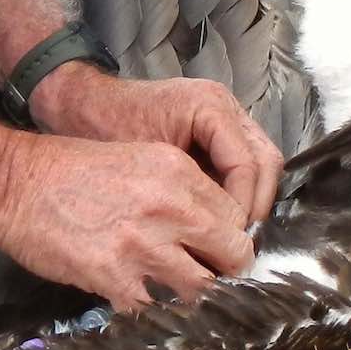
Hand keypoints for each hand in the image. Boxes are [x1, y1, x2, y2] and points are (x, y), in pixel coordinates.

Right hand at [0, 127, 259, 312]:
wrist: (15, 183)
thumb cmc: (70, 170)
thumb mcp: (138, 160)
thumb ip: (177, 190)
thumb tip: (207, 228)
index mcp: (178, 171)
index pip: (237, 216)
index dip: (231, 238)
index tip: (220, 252)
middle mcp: (171, 206)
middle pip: (233, 254)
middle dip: (228, 273)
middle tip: (215, 281)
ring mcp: (144, 245)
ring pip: (203, 289)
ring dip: (197, 300)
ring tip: (185, 301)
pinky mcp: (115, 277)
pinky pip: (154, 310)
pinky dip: (154, 315)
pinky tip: (146, 309)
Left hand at [31, 63, 282, 225]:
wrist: (83, 105)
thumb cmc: (105, 130)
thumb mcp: (144, 168)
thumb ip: (182, 196)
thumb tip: (211, 242)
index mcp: (209, 107)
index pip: (248, 164)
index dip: (244, 207)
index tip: (230, 242)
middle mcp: (225, 107)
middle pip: (266, 162)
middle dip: (256, 205)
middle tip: (238, 244)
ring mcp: (225, 117)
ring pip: (261, 164)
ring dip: (251, 202)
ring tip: (230, 238)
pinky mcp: (218, 132)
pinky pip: (242, 164)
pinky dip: (237, 194)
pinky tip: (220, 223)